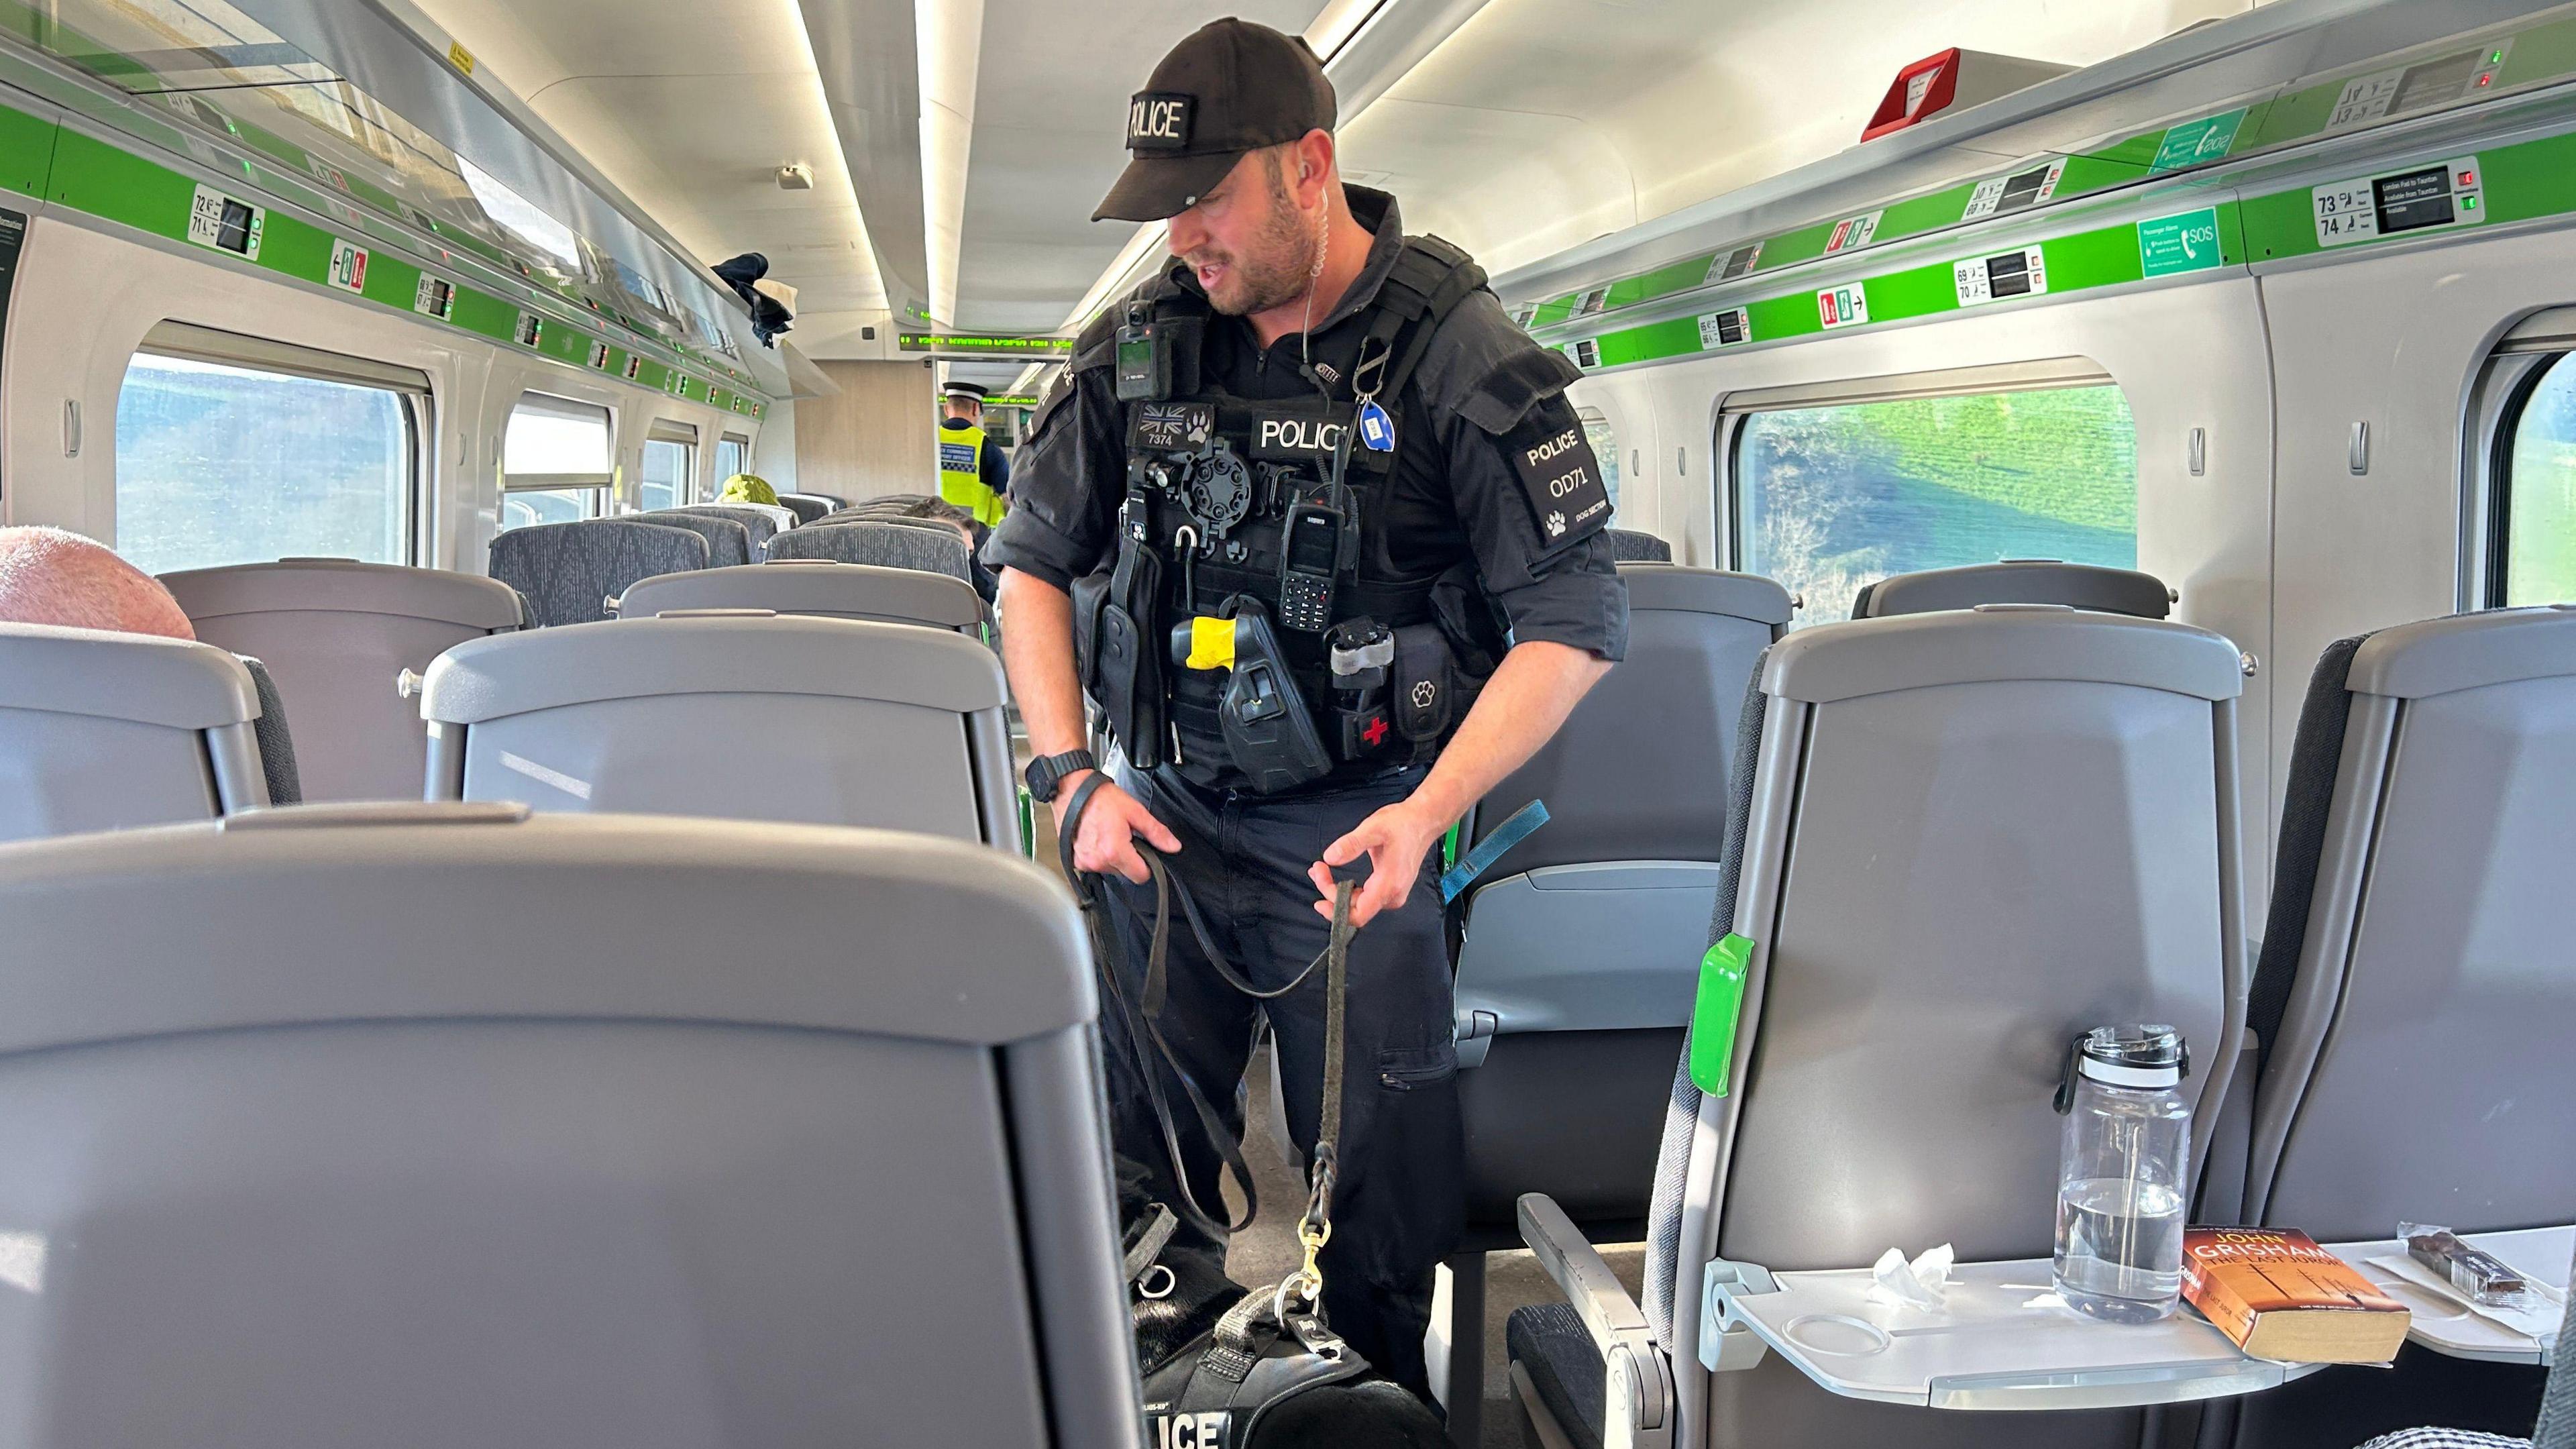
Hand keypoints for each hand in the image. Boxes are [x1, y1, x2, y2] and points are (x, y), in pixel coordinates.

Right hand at [1055, 772, 1179, 883]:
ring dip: (1112, 856)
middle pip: (1125, 873)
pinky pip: (1095, 865)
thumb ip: (1156, 832)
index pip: (1140, 876)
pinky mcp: (1075, 860)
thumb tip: (1173, 846)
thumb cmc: (1100, 798)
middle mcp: (1098, 861)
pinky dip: (1098, 855)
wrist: (1072, 790)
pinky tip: (1096, 838)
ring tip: (1108, 834)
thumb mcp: (1135, 811)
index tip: (1143, 851)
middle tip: (1123, 835)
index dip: (1147, 864)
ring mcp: (1084, 862)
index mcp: (1115, 851)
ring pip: (1110, 870)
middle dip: (1128, 858)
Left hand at [1309, 799, 1445, 929]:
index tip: (1318, 898)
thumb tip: (1330, 857)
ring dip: (1336, 891)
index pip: (1359, 915)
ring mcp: (1393, 894)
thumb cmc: (1402, 824)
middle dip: (1331, 893)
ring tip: (1320, 870)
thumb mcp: (1373, 828)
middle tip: (1317, 869)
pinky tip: (1333, 875)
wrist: (1422, 821)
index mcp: (1389, 884)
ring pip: (1358, 905)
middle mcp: (1392, 895)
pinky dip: (1346, 889)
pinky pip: (1364, 898)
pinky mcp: (1390, 889)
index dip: (1336, 911)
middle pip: (1355, 910)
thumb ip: (1351, 844)